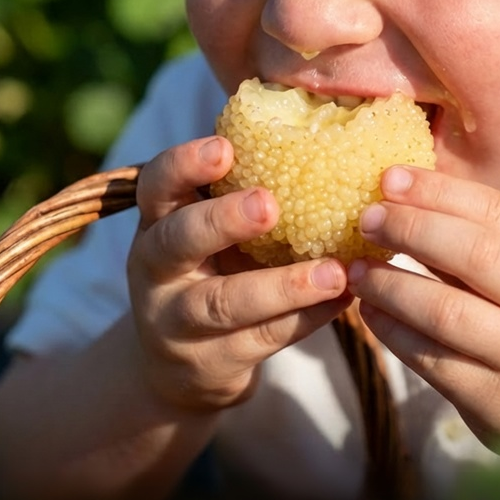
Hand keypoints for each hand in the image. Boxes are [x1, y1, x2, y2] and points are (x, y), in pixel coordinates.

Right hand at [127, 137, 349, 412]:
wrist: (176, 367)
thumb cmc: (210, 270)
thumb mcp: (207, 232)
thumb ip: (242, 193)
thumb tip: (330, 132)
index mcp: (158, 222)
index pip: (156, 185)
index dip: (185, 164)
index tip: (225, 147)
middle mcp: (155, 269)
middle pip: (178, 241)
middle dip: (223, 220)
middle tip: (270, 204)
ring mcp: (176, 322)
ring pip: (224, 303)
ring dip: (284, 286)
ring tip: (335, 272)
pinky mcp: (209, 364)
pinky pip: (263, 340)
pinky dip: (307, 319)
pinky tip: (345, 300)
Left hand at [346, 166, 499, 448]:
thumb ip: (486, 241)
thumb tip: (405, 197)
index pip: (497, 211)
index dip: (438, 191)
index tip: (389, 178)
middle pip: (474, 253)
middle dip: (411, 229)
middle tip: (366, 219)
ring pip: (446, 312)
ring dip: (390, 285)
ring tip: (356, 270)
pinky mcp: (497, 403)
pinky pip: (432, 360)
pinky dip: (392, 332)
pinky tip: (370, 313)